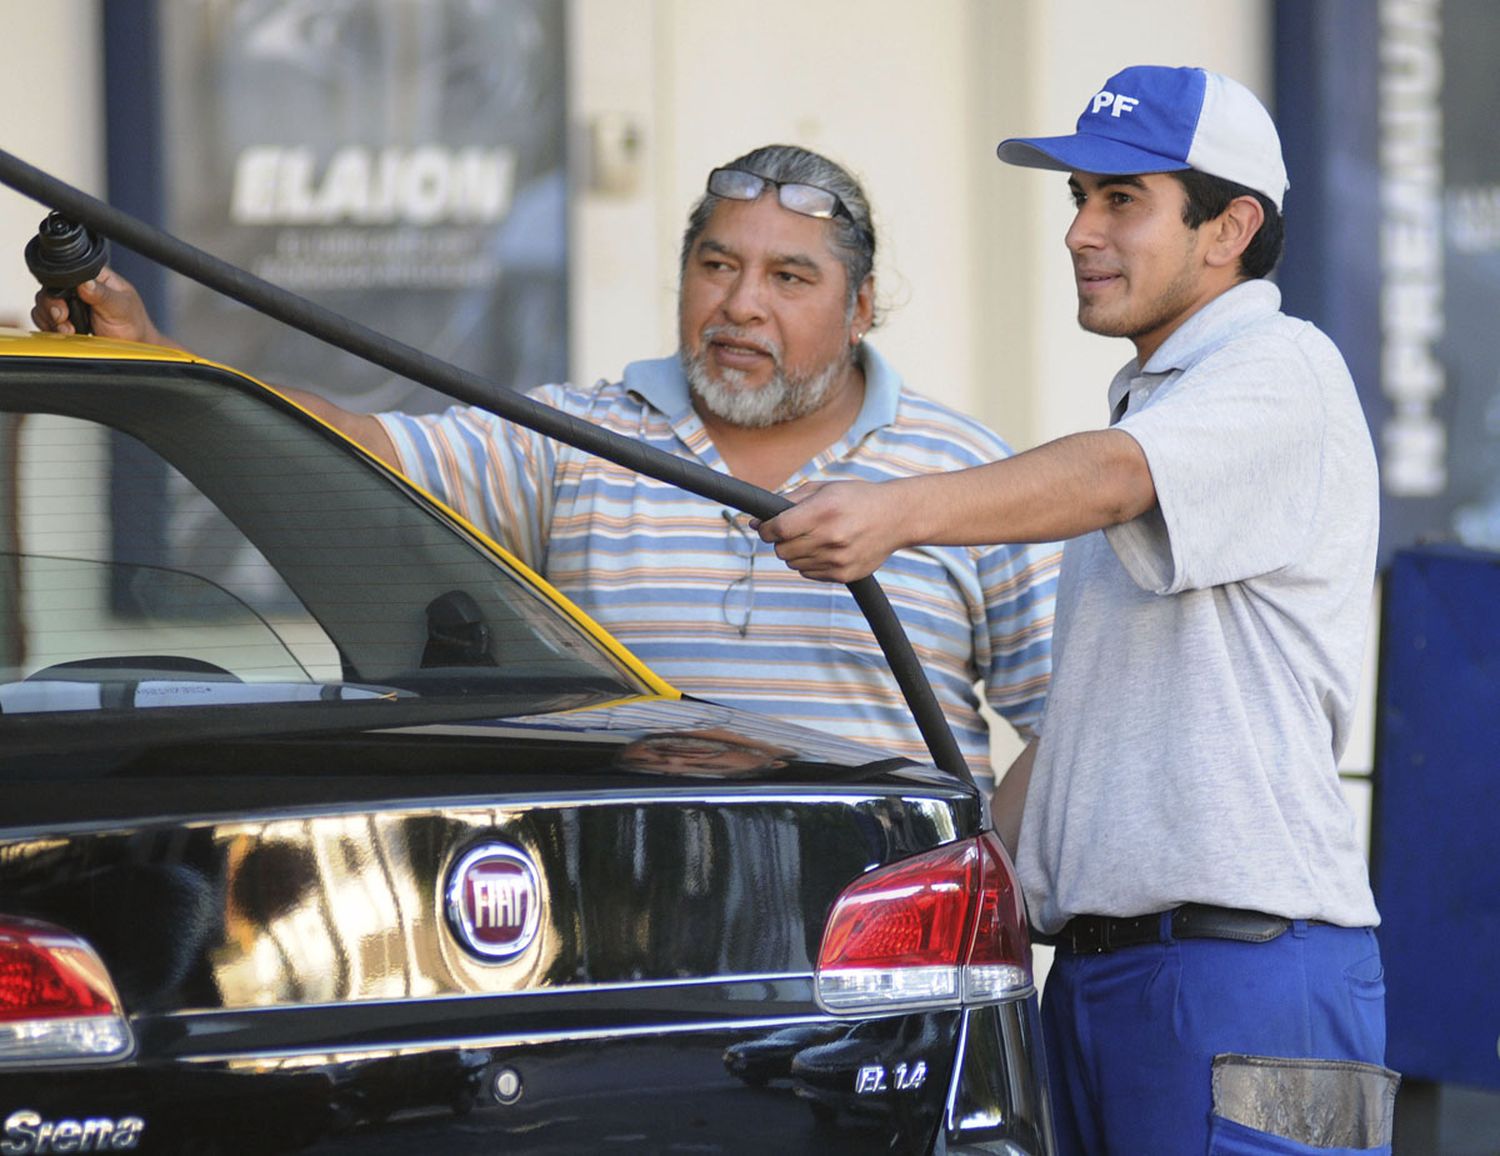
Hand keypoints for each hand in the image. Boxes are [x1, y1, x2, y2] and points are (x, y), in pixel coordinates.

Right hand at [31, 265, 169, 345]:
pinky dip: (49, 327)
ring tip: (70, 330)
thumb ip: (103, 295)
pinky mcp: (64, 320)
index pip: (68, 272)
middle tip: (64, 319)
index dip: (61, 284)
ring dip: (51, 319)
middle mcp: (79, 288)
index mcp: (95, 278)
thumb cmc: (134, 324)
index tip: (67, 301)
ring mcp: (70, 304)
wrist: (134, 346)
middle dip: (52, 306)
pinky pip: (44, 319)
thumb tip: (85, 282)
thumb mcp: (121, 308)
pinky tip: (66, 334)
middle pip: (50, 288)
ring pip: (44, 304)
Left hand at [755, 478, 910, 582]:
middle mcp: (830, 537)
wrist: (896, 517)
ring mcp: (838, 559)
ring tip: (814, 538)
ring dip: (796, 552)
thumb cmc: (857, 498)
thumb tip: (756, 521)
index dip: (765, 529)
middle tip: (794, 530)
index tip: (766, 527)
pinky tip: (826, 549)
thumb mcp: (824, 489)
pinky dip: (810, 563)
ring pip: (793, 564)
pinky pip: (809, 574)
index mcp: (823, 511)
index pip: (777, 529)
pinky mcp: (844, 575)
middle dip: (781, 540)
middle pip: (782, 550)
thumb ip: (789, 502)